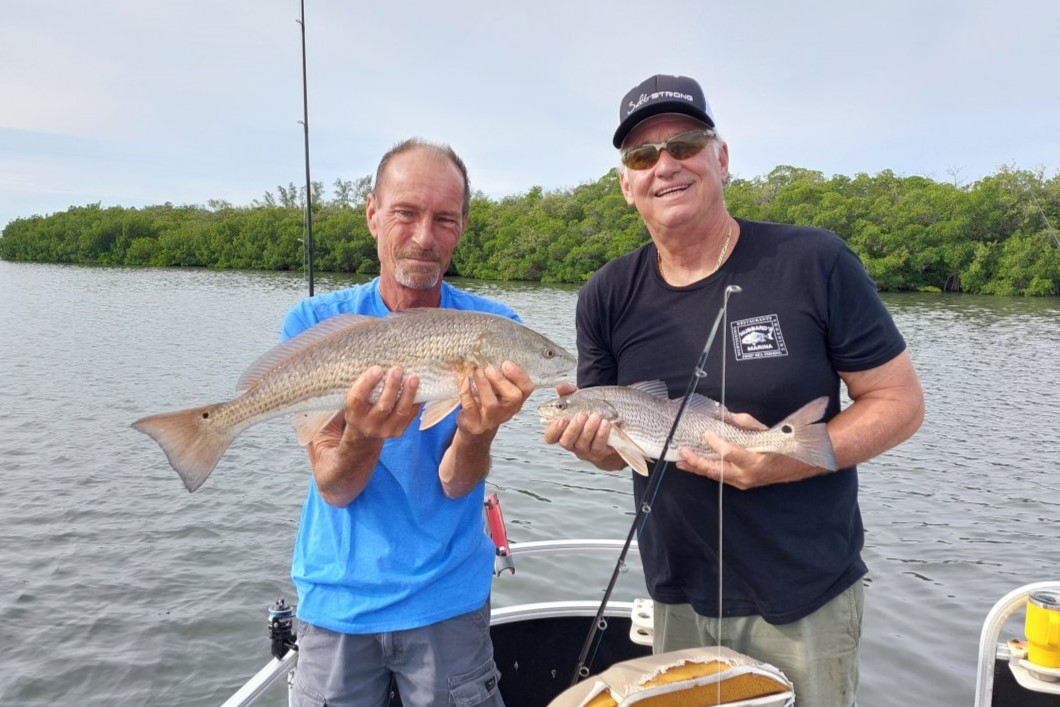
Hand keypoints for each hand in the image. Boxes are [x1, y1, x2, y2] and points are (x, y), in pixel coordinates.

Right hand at [344, 366, 420, 439]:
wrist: (363, 434)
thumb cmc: (360, 408)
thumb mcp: (354, 398)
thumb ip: (363, 385)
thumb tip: (380, 362)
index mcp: (354, 414)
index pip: (358, 398)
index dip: (367, 383)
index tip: (377, 369)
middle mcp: (369, 425)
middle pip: (384, 406)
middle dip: (392, 386)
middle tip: (397, 369)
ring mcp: (385, 430)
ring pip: (401, 411)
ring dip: (409, 393)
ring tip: (414, 377)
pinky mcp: (398, 432)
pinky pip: (410, 415)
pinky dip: (416, 400)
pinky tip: (420, 388)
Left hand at [455, 361, 533, 435]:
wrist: (474, 428)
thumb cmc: (487, 402)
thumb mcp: (497, 390)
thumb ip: (500, 376)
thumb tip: (490, 355)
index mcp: (516, 400)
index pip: (527, 388)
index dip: (519, 375)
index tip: (506, 364)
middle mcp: (507, 411)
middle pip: (513, 398)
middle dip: (501, 380)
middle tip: (490, 368)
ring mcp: (491, 420)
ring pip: (491, 404)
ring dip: (483, 384)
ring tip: (477, 371)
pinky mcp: (474, 424)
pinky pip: (470, 407)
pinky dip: (466, 391)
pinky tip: (465, 380)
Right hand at [543, 383, 625, 470]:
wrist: (614, 428)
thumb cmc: (591, 415)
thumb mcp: (580, 402)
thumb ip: (569, 394)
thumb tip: (560, 387)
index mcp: (563, 432)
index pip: (550, 437)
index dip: (553, 430)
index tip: (561, 419)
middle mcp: (572, 443)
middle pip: (566, 442)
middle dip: (573, 428)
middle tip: (582, 415)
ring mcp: (585, 450)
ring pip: (582, 444)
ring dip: (589, 429)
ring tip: (596, 416)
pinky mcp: (599, 453)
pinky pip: (598, 446)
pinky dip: (601, 435)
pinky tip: (606, 424)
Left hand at [676, 433, 810, 489]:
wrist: (793, 467)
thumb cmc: (779, 446)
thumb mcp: (764, 430)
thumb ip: (744, 423)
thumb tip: (725, 416)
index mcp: (754, 460)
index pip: (729, 453)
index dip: (716, 443)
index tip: (706, 433)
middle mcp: (746, 474)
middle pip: (717, 469)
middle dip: (698, 461)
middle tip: (683, 451)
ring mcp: (742, 482)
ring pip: (715, 475)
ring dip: (697, 468)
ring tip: (681, 461)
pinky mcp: (739, 484)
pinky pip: (719, 477)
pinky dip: (705, 471)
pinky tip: (693, 466)